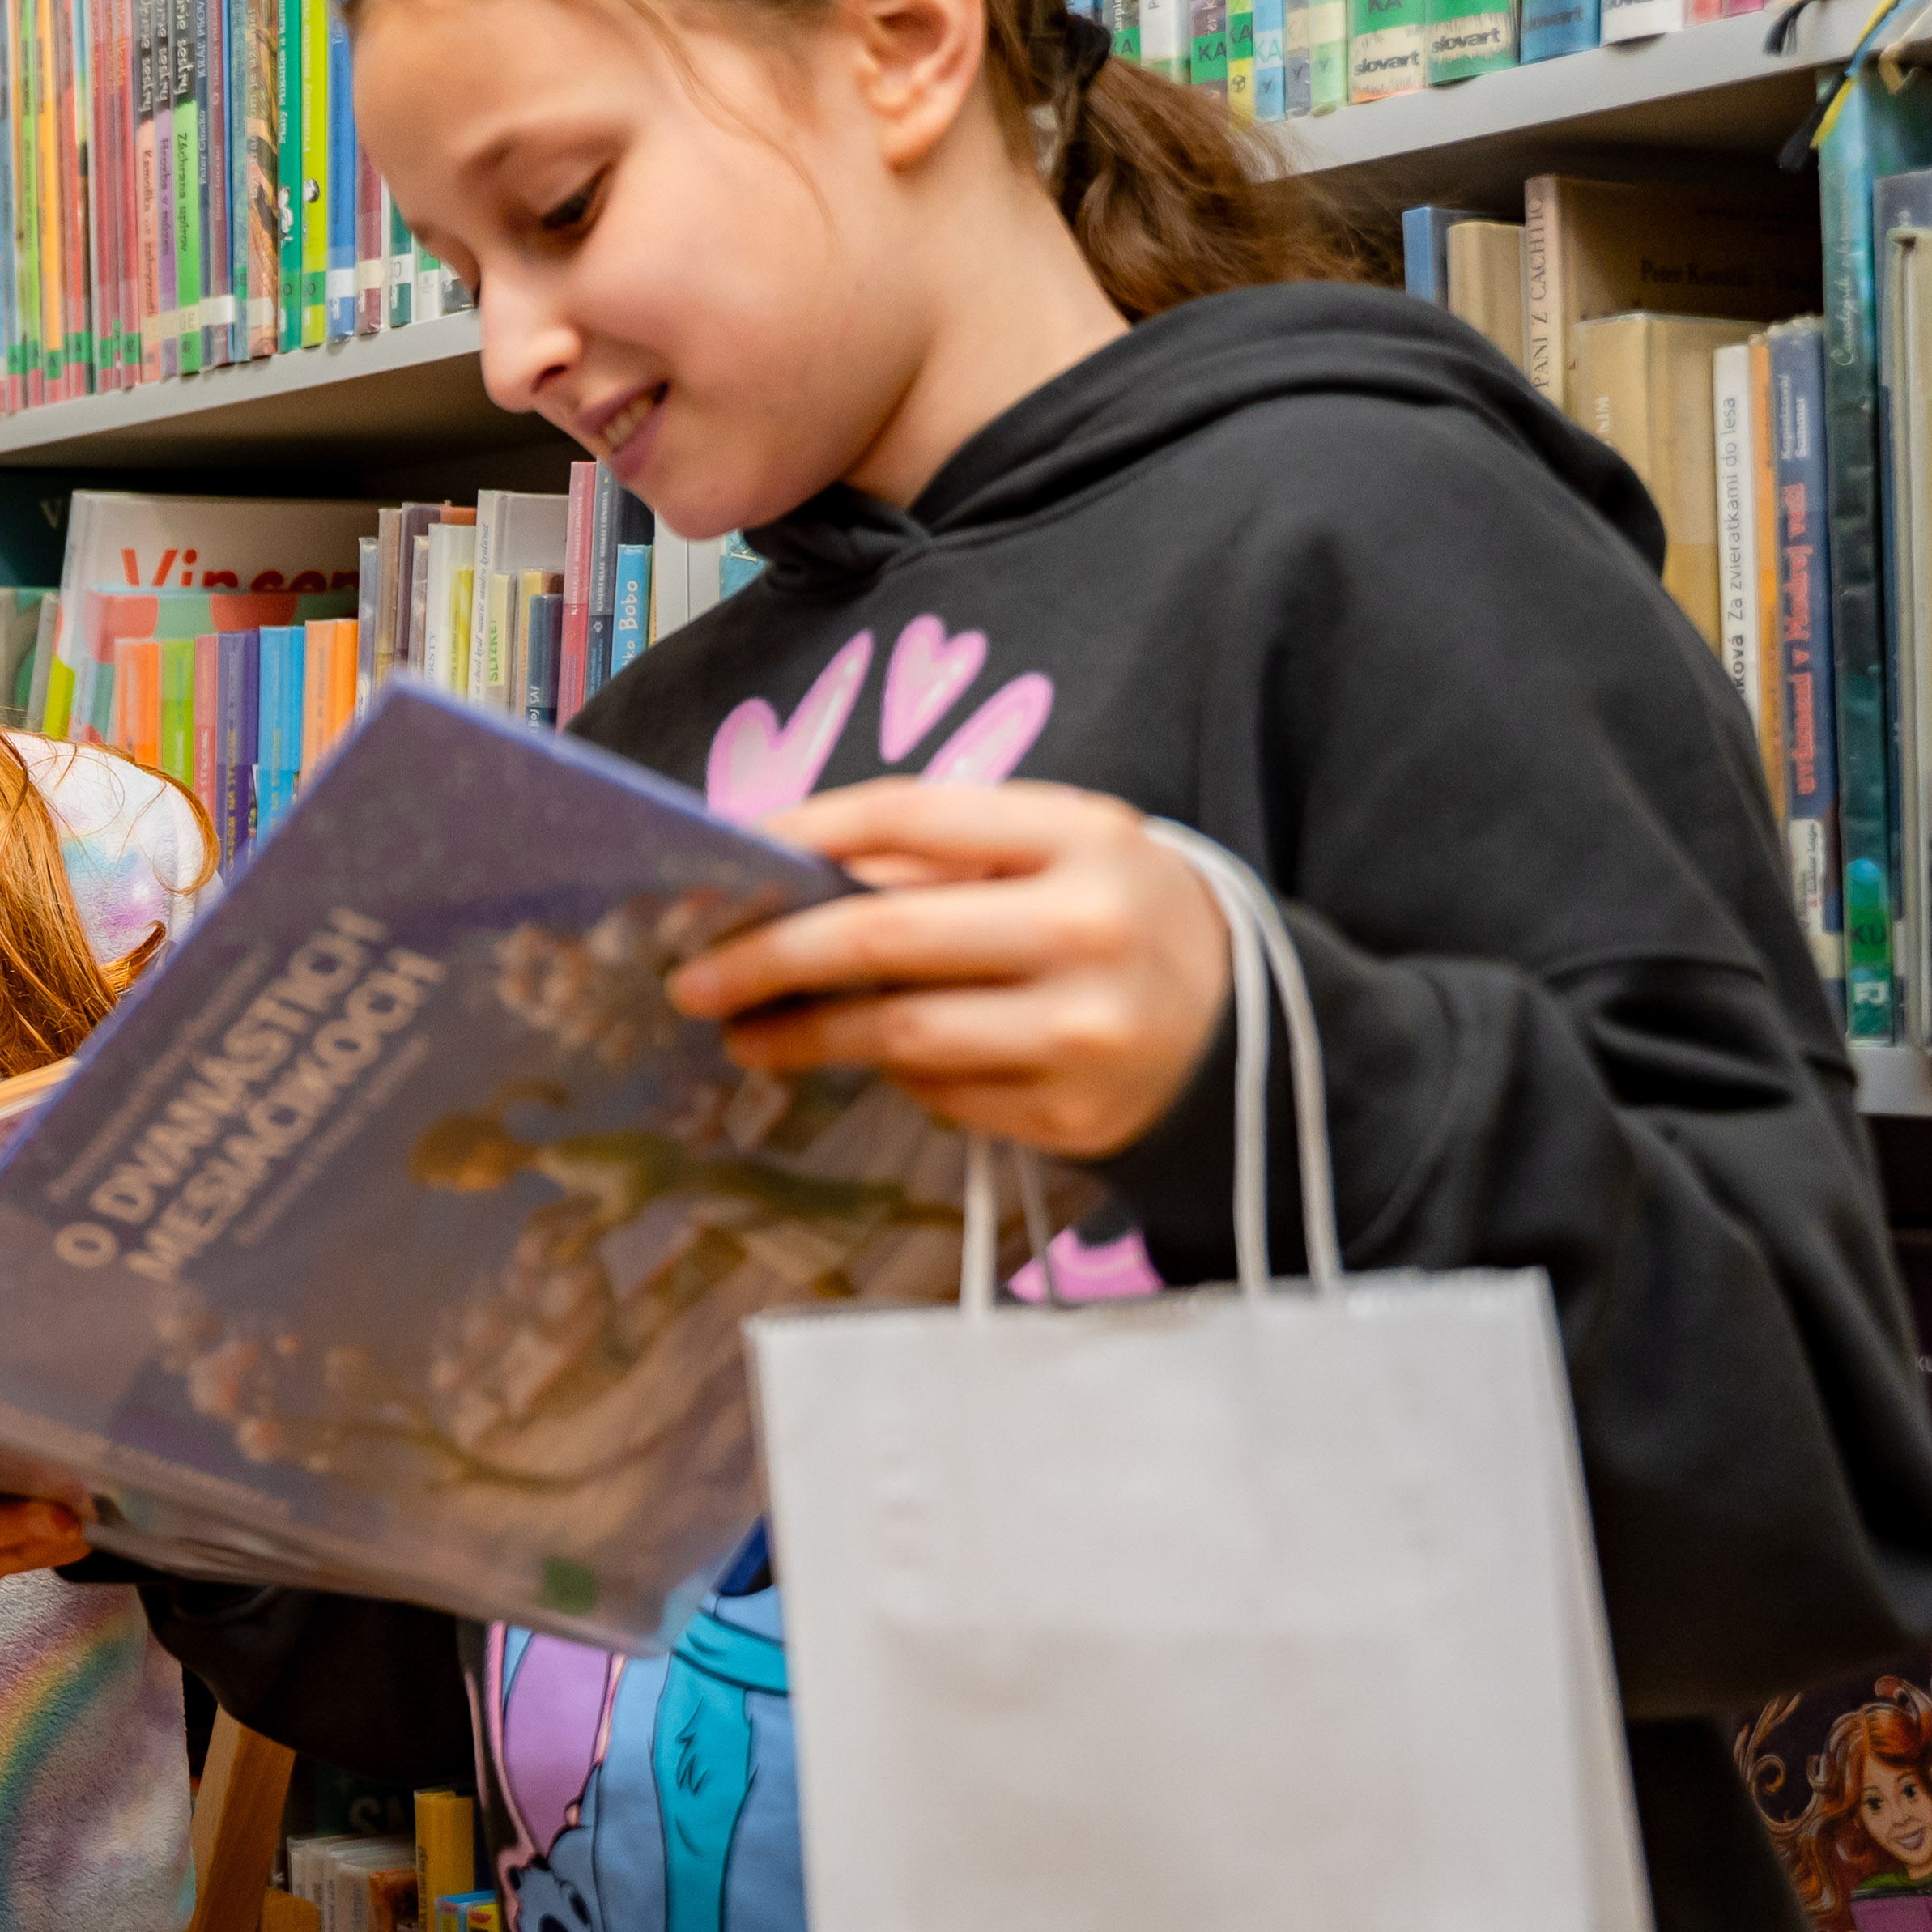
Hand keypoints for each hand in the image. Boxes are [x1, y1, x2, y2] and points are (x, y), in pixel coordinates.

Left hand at [666, 780, 1229, 1162]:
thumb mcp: (1056, 849)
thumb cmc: (1111, 914)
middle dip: (766, 958)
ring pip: (899, 1033)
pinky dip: (897, 1073)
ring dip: (801, 1036)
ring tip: (744, 1032)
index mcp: (1083, 835)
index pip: (908, 816)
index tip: (723, 860)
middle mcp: (1089, 930)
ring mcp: (1085, 1033)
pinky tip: (872, 1060)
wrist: (1240, 1023)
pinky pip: (943, 1093)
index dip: (802, 835)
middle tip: (691, 979)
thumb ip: (938, 852)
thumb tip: (777, 872)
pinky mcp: (1074, 1115)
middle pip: (882, 936)